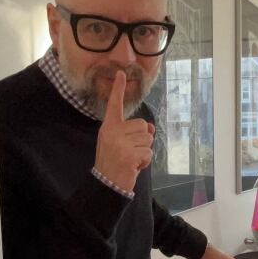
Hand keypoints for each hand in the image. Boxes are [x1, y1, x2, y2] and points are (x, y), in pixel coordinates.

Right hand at [94, 71, 154, 191]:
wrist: (106, 185)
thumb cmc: (113, 164)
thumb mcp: (120, 144)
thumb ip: (133, 133)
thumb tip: (151, 127)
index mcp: (108, 128)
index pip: (114, 106)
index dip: (118, 90)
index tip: (121, 73)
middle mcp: (112, 132)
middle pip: (143, 125)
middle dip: (142, 140)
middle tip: (130, 152)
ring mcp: (120, 143)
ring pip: (148, 139)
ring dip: (144, 152)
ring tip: (131, 160)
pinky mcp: (129, 155)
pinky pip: (148, 152)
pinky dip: (145, 162)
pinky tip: (134, 167)